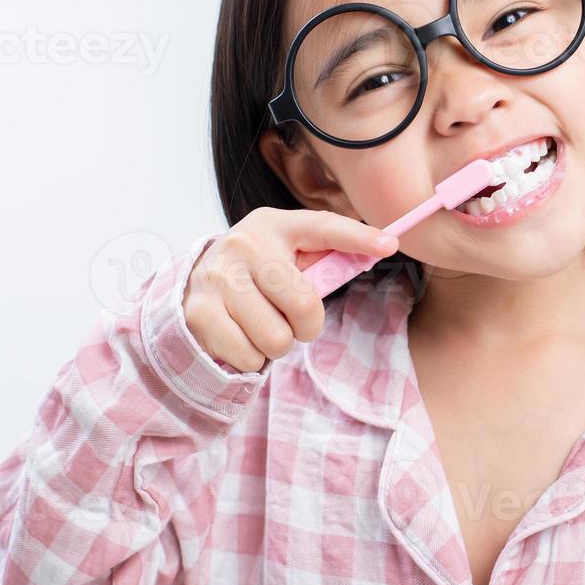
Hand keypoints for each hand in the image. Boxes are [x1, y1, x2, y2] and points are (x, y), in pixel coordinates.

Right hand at [181, 208, 397, 371]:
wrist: (196, 284)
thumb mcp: (288, 255)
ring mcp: (219, 278)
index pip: (322, 227)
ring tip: (261, 325)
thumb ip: (325, 258)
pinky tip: (240, 335)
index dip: (357, 237)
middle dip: (307, 325)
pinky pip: (249, 357)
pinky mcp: (200, 313)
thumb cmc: (259, 272)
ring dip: (276, 343)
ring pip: (276, 338)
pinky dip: (252, 358)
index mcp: (275, 225)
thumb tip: (381, 249)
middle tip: (293, 321)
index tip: (388, 245)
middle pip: (303, 304)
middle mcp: (244, 245)